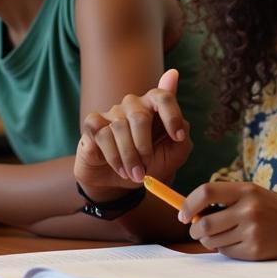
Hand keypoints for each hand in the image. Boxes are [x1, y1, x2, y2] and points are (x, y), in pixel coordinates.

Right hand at [75, 68, 191, 198]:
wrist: (119, 181)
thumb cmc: (148, 164)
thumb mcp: (171, 158)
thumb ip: (183, 142)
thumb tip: (183, 127)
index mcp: (155, 106)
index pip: (164, 96)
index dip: (172, 115)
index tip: (178, 137)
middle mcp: (134, 104)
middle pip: (139, 116)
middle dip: (144, 147)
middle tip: (145, 169)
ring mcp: (112, 112)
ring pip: (119, 128)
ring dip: (129, 157)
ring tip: (134, 175)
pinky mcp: (93, 123)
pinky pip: (103, 135)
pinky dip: (113, 157)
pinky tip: (120, 169)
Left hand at [180, 182, 276, 260]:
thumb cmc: (274, 211)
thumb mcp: (254, 195)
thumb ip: (226, 200)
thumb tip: (190, 213)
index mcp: (247, 190)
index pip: (206, 192)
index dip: (189, 204)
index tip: (182, 214)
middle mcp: (249, 210)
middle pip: (204, 223)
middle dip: (196, 229)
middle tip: (198, 229)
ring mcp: (252, 231)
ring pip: (212, 241)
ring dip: (211, 240)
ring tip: (225, 235)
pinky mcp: (254, 251)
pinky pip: (226, 252)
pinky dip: (226, 249)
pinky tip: (240, 243)